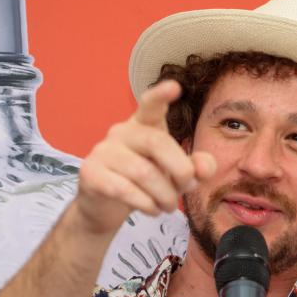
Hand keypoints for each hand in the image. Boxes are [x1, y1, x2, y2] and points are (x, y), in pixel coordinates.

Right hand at [74, 80, 215, 232]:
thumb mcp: (175, 176)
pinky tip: (152, 210)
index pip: (150, 105)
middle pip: (157, 142)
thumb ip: (195, 169)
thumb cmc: (145, 184)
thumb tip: (205, 166)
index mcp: (144, 125)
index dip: (161, 95)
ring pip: (143, 172)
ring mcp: (103, 151)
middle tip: (187, 188)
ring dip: (164, 195)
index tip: (175, 86)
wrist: (104, 207)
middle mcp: (121, 132)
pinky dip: (146, 204)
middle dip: (180, 170)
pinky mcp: (91, 174)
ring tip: (168, 206)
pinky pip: (124, 189)